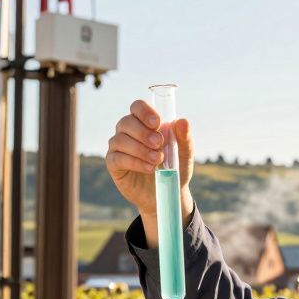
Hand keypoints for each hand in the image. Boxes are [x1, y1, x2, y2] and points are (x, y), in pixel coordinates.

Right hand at [105, 99, 194, 232]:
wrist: (168, 192)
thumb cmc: (175, 168)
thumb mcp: (184, 154)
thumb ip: (184, 138)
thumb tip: (182, 121)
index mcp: (144, 122)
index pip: (137, 106)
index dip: (144, 111)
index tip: (157, 123)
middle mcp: (128, 131)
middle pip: (126, 121)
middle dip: (143, 133)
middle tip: (159, 144)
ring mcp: (118, 146)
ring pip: (120, 140)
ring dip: (140, 149)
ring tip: (157, 160)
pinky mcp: (114, 164)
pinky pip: (117, 158)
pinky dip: (134, 162)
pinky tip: (149, 169)